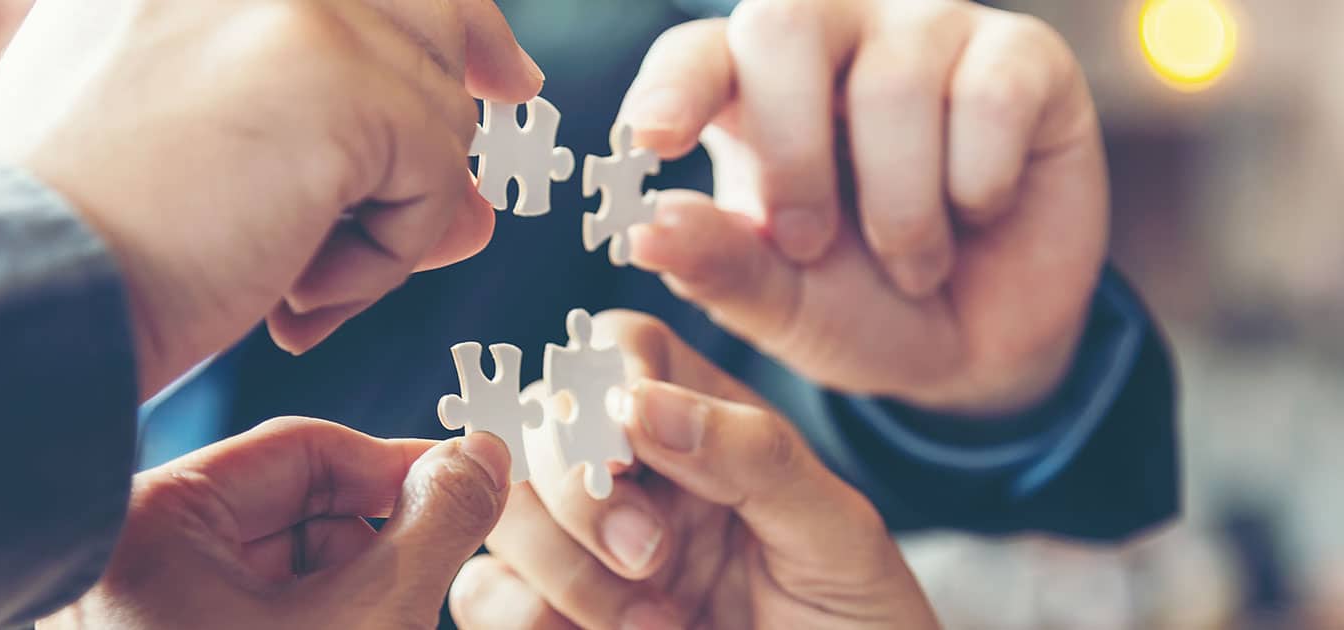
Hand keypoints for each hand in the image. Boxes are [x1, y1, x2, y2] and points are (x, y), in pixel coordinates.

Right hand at [0, 0, 544, 397]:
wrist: (25, 289)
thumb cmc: (94, 235)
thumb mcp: (234, 158)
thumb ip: (352, 141)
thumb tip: (479, 210)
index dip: (455, 22)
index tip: (504, 73)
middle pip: (437, 21)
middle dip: (444, 124)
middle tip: (452, 185)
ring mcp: (300, 2)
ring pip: (438, 114)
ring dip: (388, 217)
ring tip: (289, 271)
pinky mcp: (338, 76)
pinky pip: (437, 181)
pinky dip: (386, 259)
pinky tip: (293, 287)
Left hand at [40, 417, 513, 628]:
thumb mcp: (372, 619)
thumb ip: (437, 524)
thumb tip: (486, 456)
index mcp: (157, 526)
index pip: (305, 449)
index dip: (398, 465)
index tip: (469, 485)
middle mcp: (137, 561)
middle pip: (293, 506)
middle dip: (375, 539)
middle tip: (433, 578)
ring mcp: (146, 614)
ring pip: (282, 563)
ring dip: (354, 587)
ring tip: (387, 625)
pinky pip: (257, 609)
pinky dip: (320, 620)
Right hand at [448, 311, 938, 629]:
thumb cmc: (858, 621)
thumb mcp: (836, 534)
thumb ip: (752, 456)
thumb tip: (639, 401)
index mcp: (706, 428)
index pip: (620, 349)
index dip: (602, 379)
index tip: (626, 450)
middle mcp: (636, 477)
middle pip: (540, 425)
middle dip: (579, 492)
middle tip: (650, 557)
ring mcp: (589, 548)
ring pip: (505, 507)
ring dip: (562, 566)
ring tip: (651, 625)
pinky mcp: (558, 617)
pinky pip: (484, 594)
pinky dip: (520, 614)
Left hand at [618, 0, 1107, 415]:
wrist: (982, 347)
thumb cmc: (863, 309)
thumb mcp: (783, 305)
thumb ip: (718, 265)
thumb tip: (645, 232)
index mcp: (752, 89)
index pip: (696, 54)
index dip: (672, 87)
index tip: (650, 141)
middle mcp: (835, 37)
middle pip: (784, 23)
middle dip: (792, 150)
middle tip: (808, 244)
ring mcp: (930, 34)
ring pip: (896, 82)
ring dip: (901, 208)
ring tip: (914, 264)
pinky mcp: (1023, 57)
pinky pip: (992, 97)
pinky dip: (978, 185)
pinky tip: (979, 211)